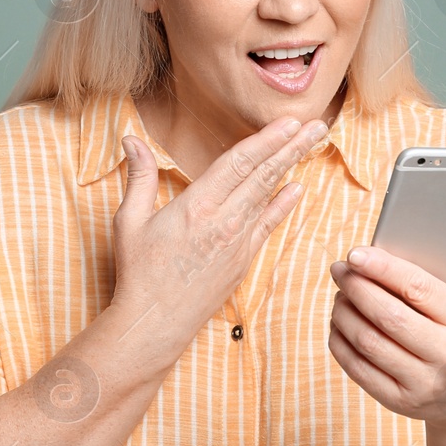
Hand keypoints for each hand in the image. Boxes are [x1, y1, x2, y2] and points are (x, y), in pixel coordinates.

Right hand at [110, 115, 328, 351]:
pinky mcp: (243, 261)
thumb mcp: (129, 221)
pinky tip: (297, 189)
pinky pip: (268, 225)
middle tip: (316, 125)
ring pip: (269, 196)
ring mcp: (238, 242)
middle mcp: (223, 222)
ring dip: (292, 168)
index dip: (266, 139)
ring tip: (313, 146)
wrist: (155, 323)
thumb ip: (138, 177)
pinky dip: (283, 205)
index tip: (288, 122)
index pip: (239, 162)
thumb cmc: (139, 273)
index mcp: (196, 206)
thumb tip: (130, 138)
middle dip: (292, 146)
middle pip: (263, 174)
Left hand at [327, 216, 445, 424]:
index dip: (383, 269)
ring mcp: (424, 384)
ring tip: (340, 293)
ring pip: (369, 342)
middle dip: (357, 288)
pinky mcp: (400, 402)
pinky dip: (341, 342)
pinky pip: (359, 369)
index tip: (356, 253)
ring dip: (345, 313)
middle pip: (388, 316)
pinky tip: (338, 323)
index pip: (419, 289)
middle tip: (341, 269)